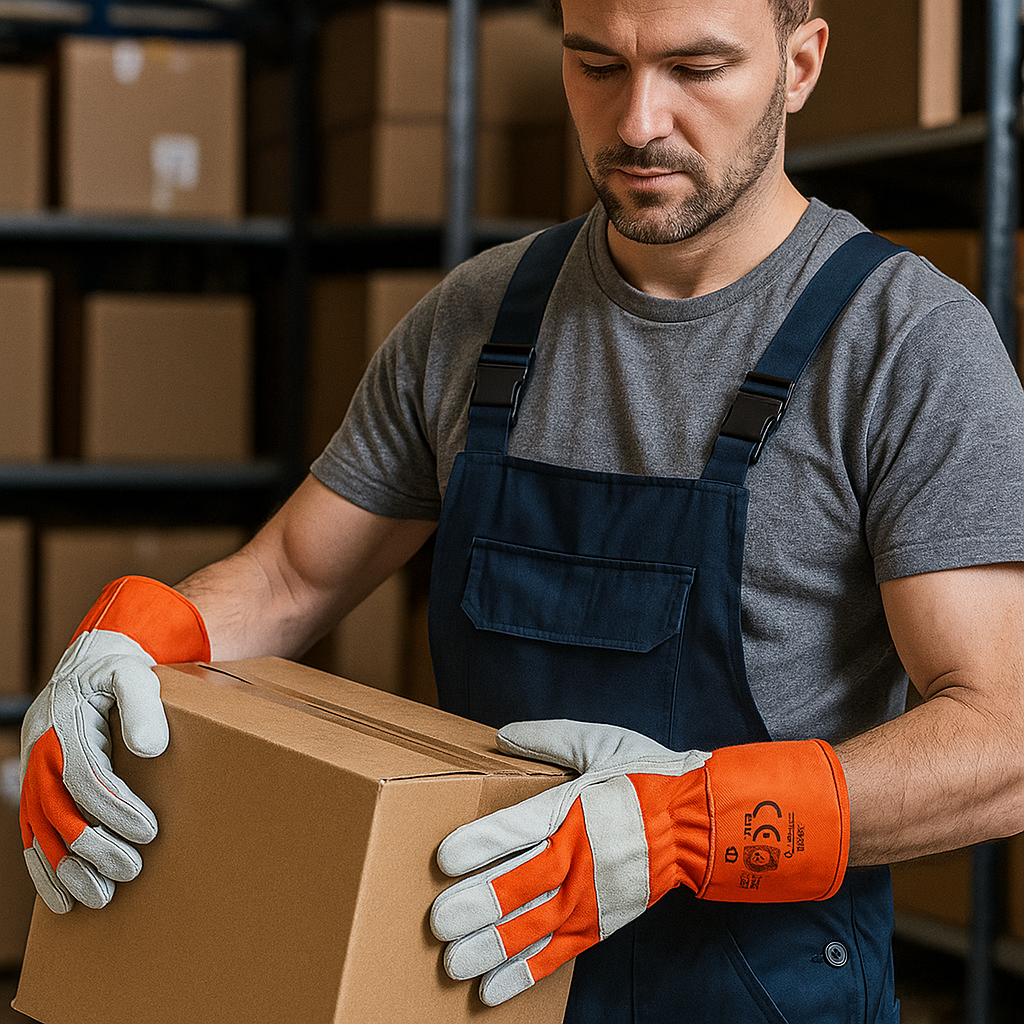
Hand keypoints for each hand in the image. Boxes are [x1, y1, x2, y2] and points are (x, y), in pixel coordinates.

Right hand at [19, 576, 208, 912]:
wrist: (90, 665)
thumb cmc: (120, 672)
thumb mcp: (136, 674)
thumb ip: (143, 706)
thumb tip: (151, 749)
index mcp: (62, 724)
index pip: (86, 776)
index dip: (115, 808)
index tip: (149, 831)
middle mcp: (40, 753)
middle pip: (60, 811)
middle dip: (94, 847)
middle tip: (131, 870)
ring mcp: (33, 774)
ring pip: (41, 832)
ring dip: (67, 871)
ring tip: (102, 897)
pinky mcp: (36, 791)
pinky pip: (32, 836)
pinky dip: (44, 872)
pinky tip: (63, 900)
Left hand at [430, 720, 847, 1005]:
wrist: (699, 822)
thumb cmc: (645, 777)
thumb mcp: (598, 743)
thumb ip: (547, 738)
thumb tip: (502, 734)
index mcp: (572, 808)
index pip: (517, 828)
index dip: (480, 845)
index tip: (443, 859)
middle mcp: (576, 858)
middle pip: (518, 885)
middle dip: (475, 906)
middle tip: (438, 921)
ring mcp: (587, 897)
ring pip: (531, 929)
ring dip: (490, 947)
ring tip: (452, 963)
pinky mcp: (597, 925)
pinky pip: (556, 955)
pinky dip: (523, 974)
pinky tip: (489, 990)